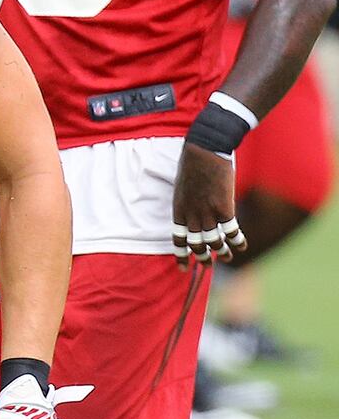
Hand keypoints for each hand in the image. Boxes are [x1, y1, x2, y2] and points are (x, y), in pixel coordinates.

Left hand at [172, 142, 246, 266]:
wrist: (206, 150)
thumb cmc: (194, 165)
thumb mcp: (183, 188)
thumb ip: (188, 205)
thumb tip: (195, 216)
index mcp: (178, 210)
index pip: (178, 240)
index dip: (180, 255)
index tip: (182, 268)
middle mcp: (191, 215)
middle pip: (196, 245)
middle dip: (202, 257)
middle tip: (206, 265)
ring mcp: (208, 213)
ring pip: (214, 241)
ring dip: (221, 252)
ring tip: (226, 257)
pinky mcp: (225, 208)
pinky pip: (232, 231)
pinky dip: (237, 241)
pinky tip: (241, 245)